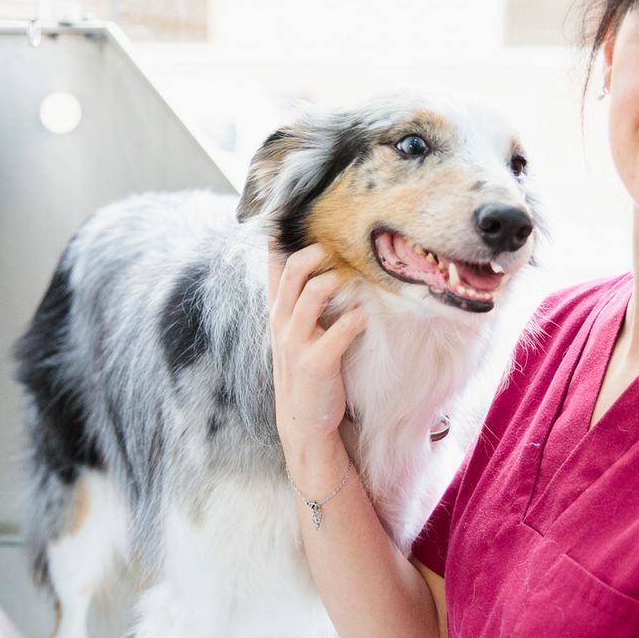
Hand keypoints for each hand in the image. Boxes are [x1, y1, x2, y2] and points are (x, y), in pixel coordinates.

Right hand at [267, 244, 367, 487]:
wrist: (302, 420)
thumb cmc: (306, 370)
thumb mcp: (293, 333)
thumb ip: (300, 302)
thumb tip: (318, 265)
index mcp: (278, 313)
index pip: (273, 267)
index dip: (281, 239)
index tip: (293, 216)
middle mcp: (282, 323)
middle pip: (291, 271)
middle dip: (312, 253)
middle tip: (332, 249)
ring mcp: (297, 343)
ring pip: (311, 294)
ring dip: (333, 282)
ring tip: (349, 282)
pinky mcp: (317, 362)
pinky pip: (339, 331)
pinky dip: (356, 319)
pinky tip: (365, 318)